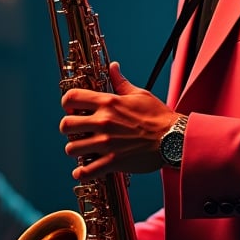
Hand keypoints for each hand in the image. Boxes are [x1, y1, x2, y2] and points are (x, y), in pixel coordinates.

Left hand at [60, 62, 176, 180]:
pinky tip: (82, 170)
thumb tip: (113, 67)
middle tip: (77, 132)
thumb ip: (121, 82)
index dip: (67, 104)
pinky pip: (86, 171)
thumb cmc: (159, 116)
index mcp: (108, 102)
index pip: (72, 98)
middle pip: (65, 125)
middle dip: (68, 129)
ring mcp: (106, 143)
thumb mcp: (139, 94)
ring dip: (75, 150)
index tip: (72, 109)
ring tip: (83, 150)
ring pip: (71, 149)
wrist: (174, 138)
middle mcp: (103, 122)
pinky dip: (81, 172)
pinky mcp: (113, 162)